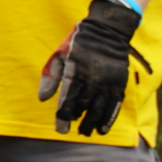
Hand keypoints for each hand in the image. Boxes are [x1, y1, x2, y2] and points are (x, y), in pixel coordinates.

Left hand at [37, 0, 151, 136]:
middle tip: (72, 131)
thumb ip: (50, 77)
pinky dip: (108, 119)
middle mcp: (92, 78)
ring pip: (99, 109)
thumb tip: (42, 99)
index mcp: (75, 70)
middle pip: (83, 106)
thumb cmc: (78, 43)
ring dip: (91, 123)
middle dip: (77, 120)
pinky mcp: (119, 82)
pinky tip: (102, 129)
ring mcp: (107, 81)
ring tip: (85, 132)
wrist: (107, 29)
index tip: (61, 129)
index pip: (68, 99)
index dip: (63, 117)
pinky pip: (114, 105)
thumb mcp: (59, 54)